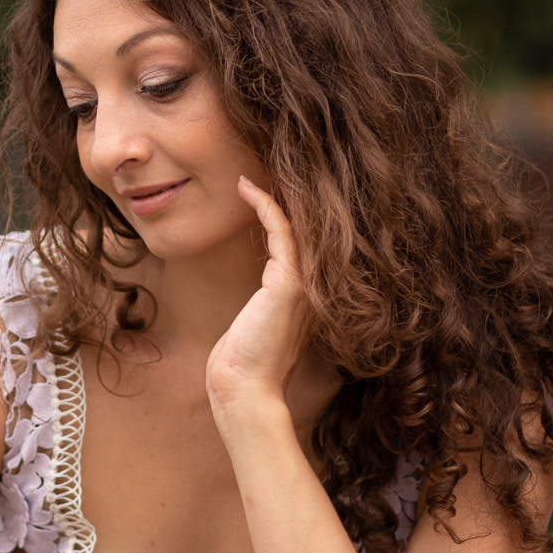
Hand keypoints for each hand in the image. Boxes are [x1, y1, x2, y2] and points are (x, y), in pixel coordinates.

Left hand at [206, 174, 313, 415]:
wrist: (244, 390)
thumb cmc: (242, 365)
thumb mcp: (253, 325)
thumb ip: (261, 305)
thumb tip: (251, 298)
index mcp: (304, 294)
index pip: (302, 242)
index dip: (286, 211)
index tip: (265, 184)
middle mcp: (310, 286)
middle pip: (308, 227)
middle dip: (291, 194)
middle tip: (271, 163)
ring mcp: (303, 284)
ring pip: (299, 224)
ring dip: (278, 193)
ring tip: (258, 167)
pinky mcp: (289, 284)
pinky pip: (282, 232)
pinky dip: (266, 206)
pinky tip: (248, 188)